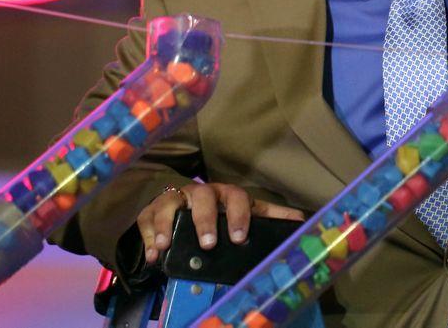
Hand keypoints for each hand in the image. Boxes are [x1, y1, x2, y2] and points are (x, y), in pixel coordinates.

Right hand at [136, 182, 304, 263]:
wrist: (186, 205)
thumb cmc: (220, 210)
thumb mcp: (245, 212)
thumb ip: (269, 216)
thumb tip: (300, 220)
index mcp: (226, 193)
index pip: (235, 197)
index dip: (238, 215)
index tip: (239, 237)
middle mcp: (200, 192)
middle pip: (202, 198)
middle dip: (204, 220)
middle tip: (207, 244)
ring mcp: (174, 199)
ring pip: (169, 204)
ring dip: (166, 224)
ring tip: (166, 246)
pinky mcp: (152, 210)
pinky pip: (146, 219)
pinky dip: (147, 236)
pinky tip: (152, 254)